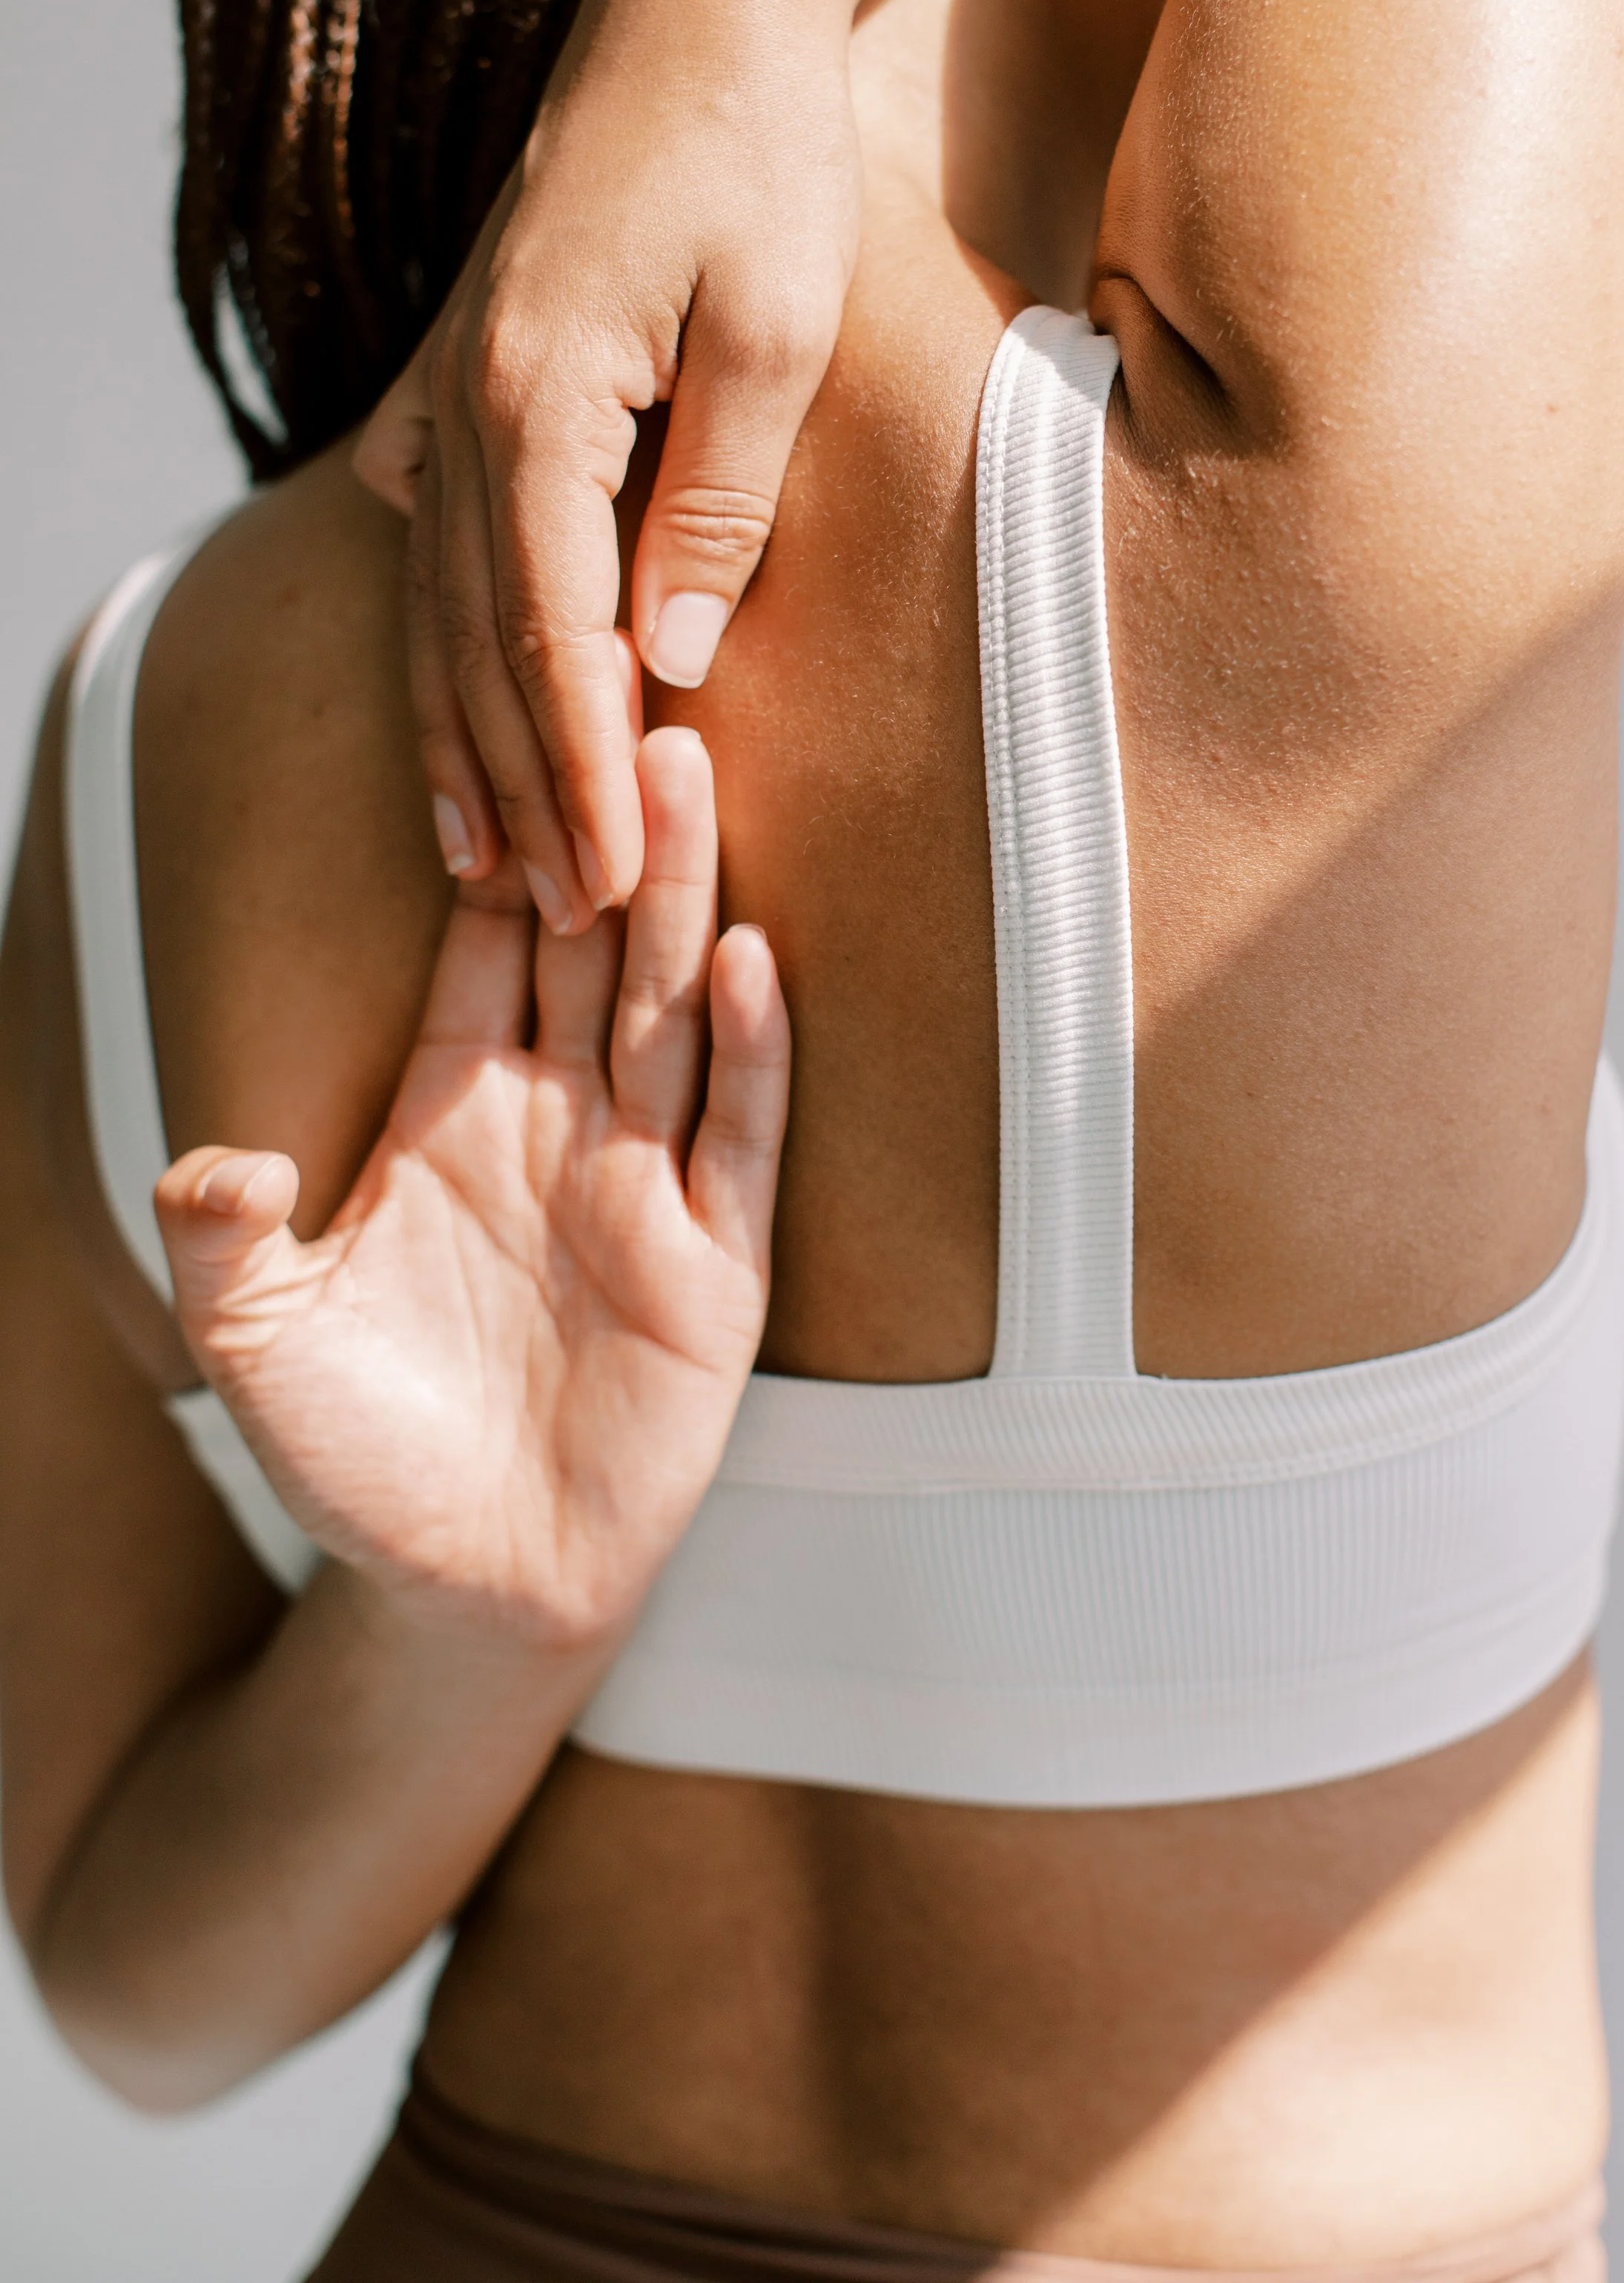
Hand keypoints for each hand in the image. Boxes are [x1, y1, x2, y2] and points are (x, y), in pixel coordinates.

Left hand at [154, 728, 789, 1654]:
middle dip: (605, 827)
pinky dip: (750, 1053)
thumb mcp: (253, 1343)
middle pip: (591, 946)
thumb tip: (213, 1152)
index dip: (497, 843)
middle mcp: (557, 1123)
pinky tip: (750, 963)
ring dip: (681, 901)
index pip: (485, 946)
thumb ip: (221, 1237)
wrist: (465, 1588)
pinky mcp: (716, 1265)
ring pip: (672, 1012)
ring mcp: (644, 1185)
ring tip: (690, 783)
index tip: (514, 723)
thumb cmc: (359, 1459)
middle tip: (625, 694)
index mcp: (451, 1112)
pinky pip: (740, 1139)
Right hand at [355, 0, 860, 931]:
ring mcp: (450, 389)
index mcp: (540, 405)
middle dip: (519, 792)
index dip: (579, 776)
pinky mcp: (466, 370)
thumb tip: (673, 662)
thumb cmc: (760, 156)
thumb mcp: (778, 334)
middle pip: (478, 645)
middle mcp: (466, 412)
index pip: (553, 639)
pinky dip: (443, 631)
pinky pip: (434, 536)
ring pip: (441, 606)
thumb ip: (718, 503)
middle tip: (559, 919)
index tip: (611, 885)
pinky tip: (438, 690)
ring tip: (474, 856)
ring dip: (461, 738)